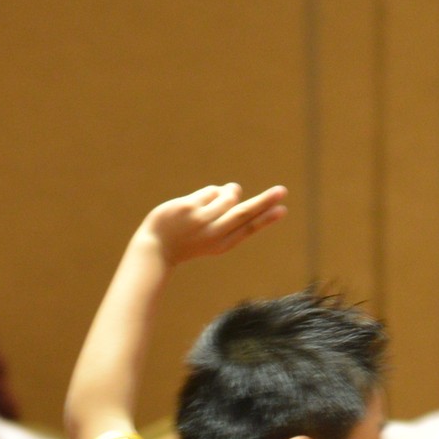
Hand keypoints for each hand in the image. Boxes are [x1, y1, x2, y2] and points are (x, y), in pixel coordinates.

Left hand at [134, 182, 288, 266]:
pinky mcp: (188, 207)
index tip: (283, 210)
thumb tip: (234, 190)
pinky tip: (194, 208)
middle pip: (244, 212)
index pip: (248, 228)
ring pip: (226, 195)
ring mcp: (201, 220)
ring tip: (212, 207)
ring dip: (226, 193)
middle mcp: (214, 233)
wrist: (156, 248)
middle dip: (264, 201)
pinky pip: (210, 191)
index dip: (266, 218)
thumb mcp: (210, 237)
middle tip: (282, 190)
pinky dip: (208, 195)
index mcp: (223, 244)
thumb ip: (225, 217)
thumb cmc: (187, 241)